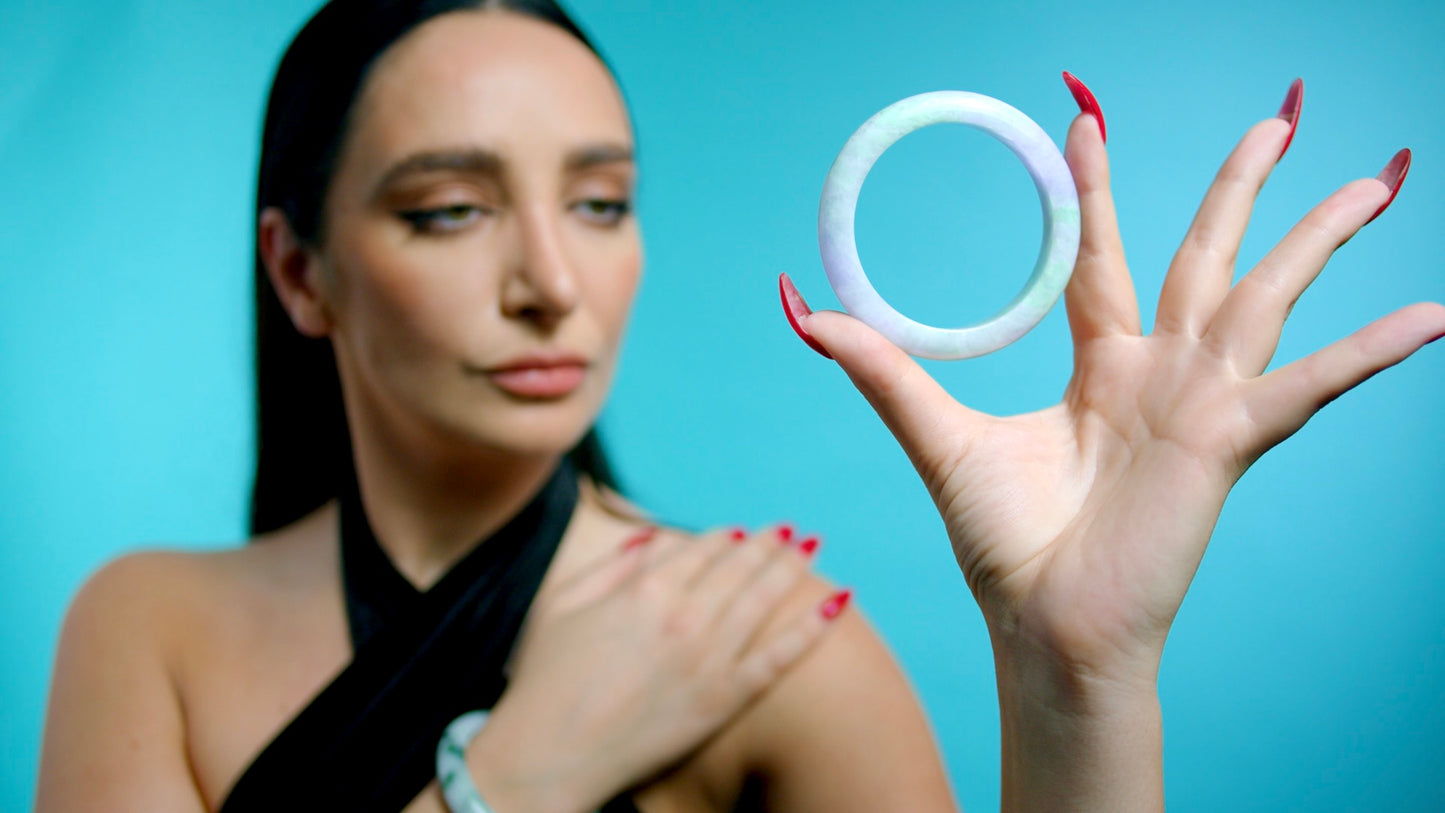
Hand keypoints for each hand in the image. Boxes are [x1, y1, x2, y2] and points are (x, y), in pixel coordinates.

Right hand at [468, 525, 843, 811]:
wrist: (546, 756)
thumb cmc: (543, 682)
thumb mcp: (560, 605)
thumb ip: (610, 566)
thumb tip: (653, 537)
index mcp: (644, 589)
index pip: (700, 548)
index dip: (725, 537)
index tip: (740, 532)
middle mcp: (684, 615)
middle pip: (740, 566)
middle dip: (769, 544)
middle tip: (791, 531)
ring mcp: (708, 658)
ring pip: (764, 600)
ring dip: (792, 568)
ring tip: (813, 549)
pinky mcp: (723, 699)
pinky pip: (778, 657)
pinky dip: (811, 628)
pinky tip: (838, 603)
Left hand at [780, 77, 1443, 688]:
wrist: (1046, 626)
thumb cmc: (1004, 544)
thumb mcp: (935, 434)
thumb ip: (880, 368)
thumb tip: (800, 308)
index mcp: (1098, 366)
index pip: (1101, 256)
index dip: (1096, 188)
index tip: (1087, 116)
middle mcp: (1158, 372)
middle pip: (1210, 254)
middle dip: (1243, 186)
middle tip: (1281, 118)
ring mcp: (1203, 403)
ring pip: (1271, 295)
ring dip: (1323, 237)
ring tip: (1376, 178)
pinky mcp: (1230, 441)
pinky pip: (1312, 386)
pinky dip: (1371, 352)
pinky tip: (1433, 315)